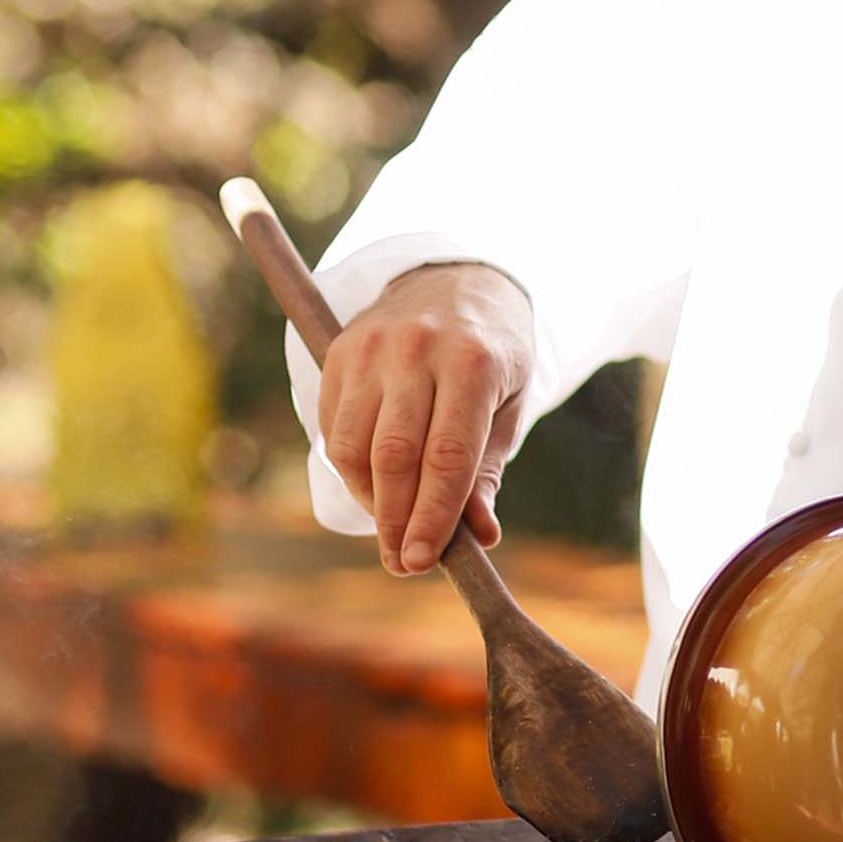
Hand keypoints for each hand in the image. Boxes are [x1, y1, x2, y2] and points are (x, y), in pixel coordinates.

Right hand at [317, 263, 533, 576]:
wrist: (455, 277)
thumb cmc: (491, 353)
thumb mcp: (508, 404)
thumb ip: (487, 469)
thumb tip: (477, 536)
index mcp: (473, 361)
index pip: (447, 455)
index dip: (433, 516)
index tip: (423, 561)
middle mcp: (417, 350)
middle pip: (394, 457)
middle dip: (397, 521)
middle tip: (404, 563)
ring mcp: (372, 348)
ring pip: (354, 448)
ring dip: (370, 501)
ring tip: (392, 526)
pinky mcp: (340, 353)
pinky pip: (334, 429)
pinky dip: (351, 470)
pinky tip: (375, 485)